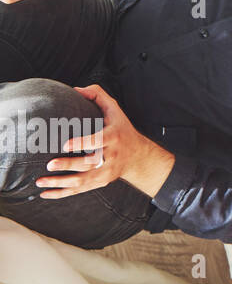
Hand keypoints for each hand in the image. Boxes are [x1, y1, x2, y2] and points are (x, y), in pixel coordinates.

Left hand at [37, 85, 173, 198]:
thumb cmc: (122, 130)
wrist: (138, 156)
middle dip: (68, 165)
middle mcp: (110, 156)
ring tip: (41, 181)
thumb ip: (98, 96)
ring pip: (82, 181)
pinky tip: (46, 193)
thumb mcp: (115, 110)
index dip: (82, 144)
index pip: (97, 141)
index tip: (65, 145)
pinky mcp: (100, 182)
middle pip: (88, 164)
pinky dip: (62, 193)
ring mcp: (105, 172)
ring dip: (61, 183)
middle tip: (49, 165)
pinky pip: (79, 191)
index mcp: (113, 137)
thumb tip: (76, 90)